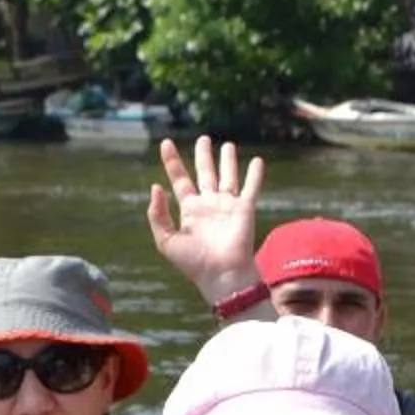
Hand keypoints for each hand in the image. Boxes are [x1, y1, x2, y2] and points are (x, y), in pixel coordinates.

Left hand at [146, 135, 263, 301]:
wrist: (222, 275)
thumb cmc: (193, 263)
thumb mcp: (166, 240)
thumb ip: (157, 214)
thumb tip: (156, 187)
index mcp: (190, 211)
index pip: (179, 180)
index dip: (172, 162)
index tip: (165, 143)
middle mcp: (209, 205)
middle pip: (205, 174)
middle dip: (203, 156)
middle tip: (203, 139)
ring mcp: (227, 206)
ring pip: (228, 177)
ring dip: (228, 161)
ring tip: (228, 145)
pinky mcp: (244, 209)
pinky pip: (251, 188)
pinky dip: (255, 175)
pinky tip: (257, 161)